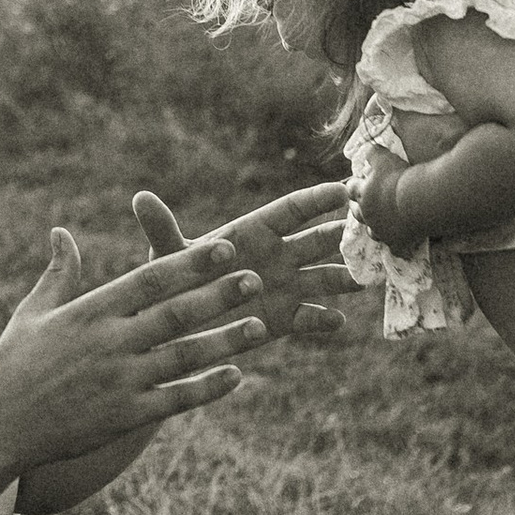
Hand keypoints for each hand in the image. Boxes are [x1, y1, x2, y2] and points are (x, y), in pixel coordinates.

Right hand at [0, 227, 266, 472]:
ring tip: (261, 326)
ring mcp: (120, 382)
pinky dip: (207, 388)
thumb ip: (58, 274)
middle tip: (255, 278)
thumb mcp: (33, 314)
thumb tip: (60, 232)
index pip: (148, 280)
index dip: (189, 263)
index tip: (224, 248)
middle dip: (217, 295)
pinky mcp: (125, 416)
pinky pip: (175, 400)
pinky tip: (236, 376)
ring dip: (225, 341)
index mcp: (89, 312)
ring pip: (183, 357)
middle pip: (174, 314)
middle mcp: (109, 343)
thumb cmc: (15, 366)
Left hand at [130, 184, 353, 339]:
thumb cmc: (170, 281)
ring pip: (325, 277)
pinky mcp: (283, 320)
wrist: (175, 325)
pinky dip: (324, 320)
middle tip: (375, 226)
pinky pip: (310, 318)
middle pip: (318, 240)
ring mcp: (284, 287)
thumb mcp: (168, 257)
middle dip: (346, 233)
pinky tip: (337, 321)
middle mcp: (276, 256)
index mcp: (253, 232)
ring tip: (367, 277)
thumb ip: (161, 230)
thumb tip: (139, 198)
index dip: (318, 199)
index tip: (346, 189)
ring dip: (346, 276)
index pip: (291, 210)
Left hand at [351, 153, 414, 254]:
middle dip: (360, 207)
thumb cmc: (400, 176)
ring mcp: (382, 231)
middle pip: (358, 213)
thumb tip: (367, 148)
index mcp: (362, 193)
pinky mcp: (398, 242)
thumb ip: (372, 152)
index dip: (355, 185)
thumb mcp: (383, 157)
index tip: (360, 182)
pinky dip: (400, 246)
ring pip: (373, 232)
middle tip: (366, 204)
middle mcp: (368, 215)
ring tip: (382, 223)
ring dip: (376, 227)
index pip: (351, 189)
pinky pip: (397, 248)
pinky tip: (403, 246)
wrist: (419, 199)